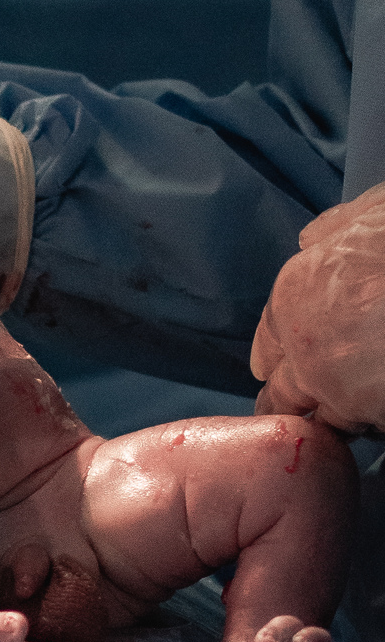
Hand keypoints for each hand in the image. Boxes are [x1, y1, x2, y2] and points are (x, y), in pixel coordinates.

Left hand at [252, 182, 384, 431]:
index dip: (276, 357)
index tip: (277, 369)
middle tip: (312, 406)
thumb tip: (310, 241)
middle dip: (296, 401)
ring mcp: (346, 395)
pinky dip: (380, 421)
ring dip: (348, 414)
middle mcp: (308, 353)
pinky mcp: (380, 416)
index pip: (268, 345)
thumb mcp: (370, 213)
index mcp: (294, 298)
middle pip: (285, 396)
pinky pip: (376, 428)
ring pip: (335, 421)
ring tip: (366, 403)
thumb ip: (334, 232)